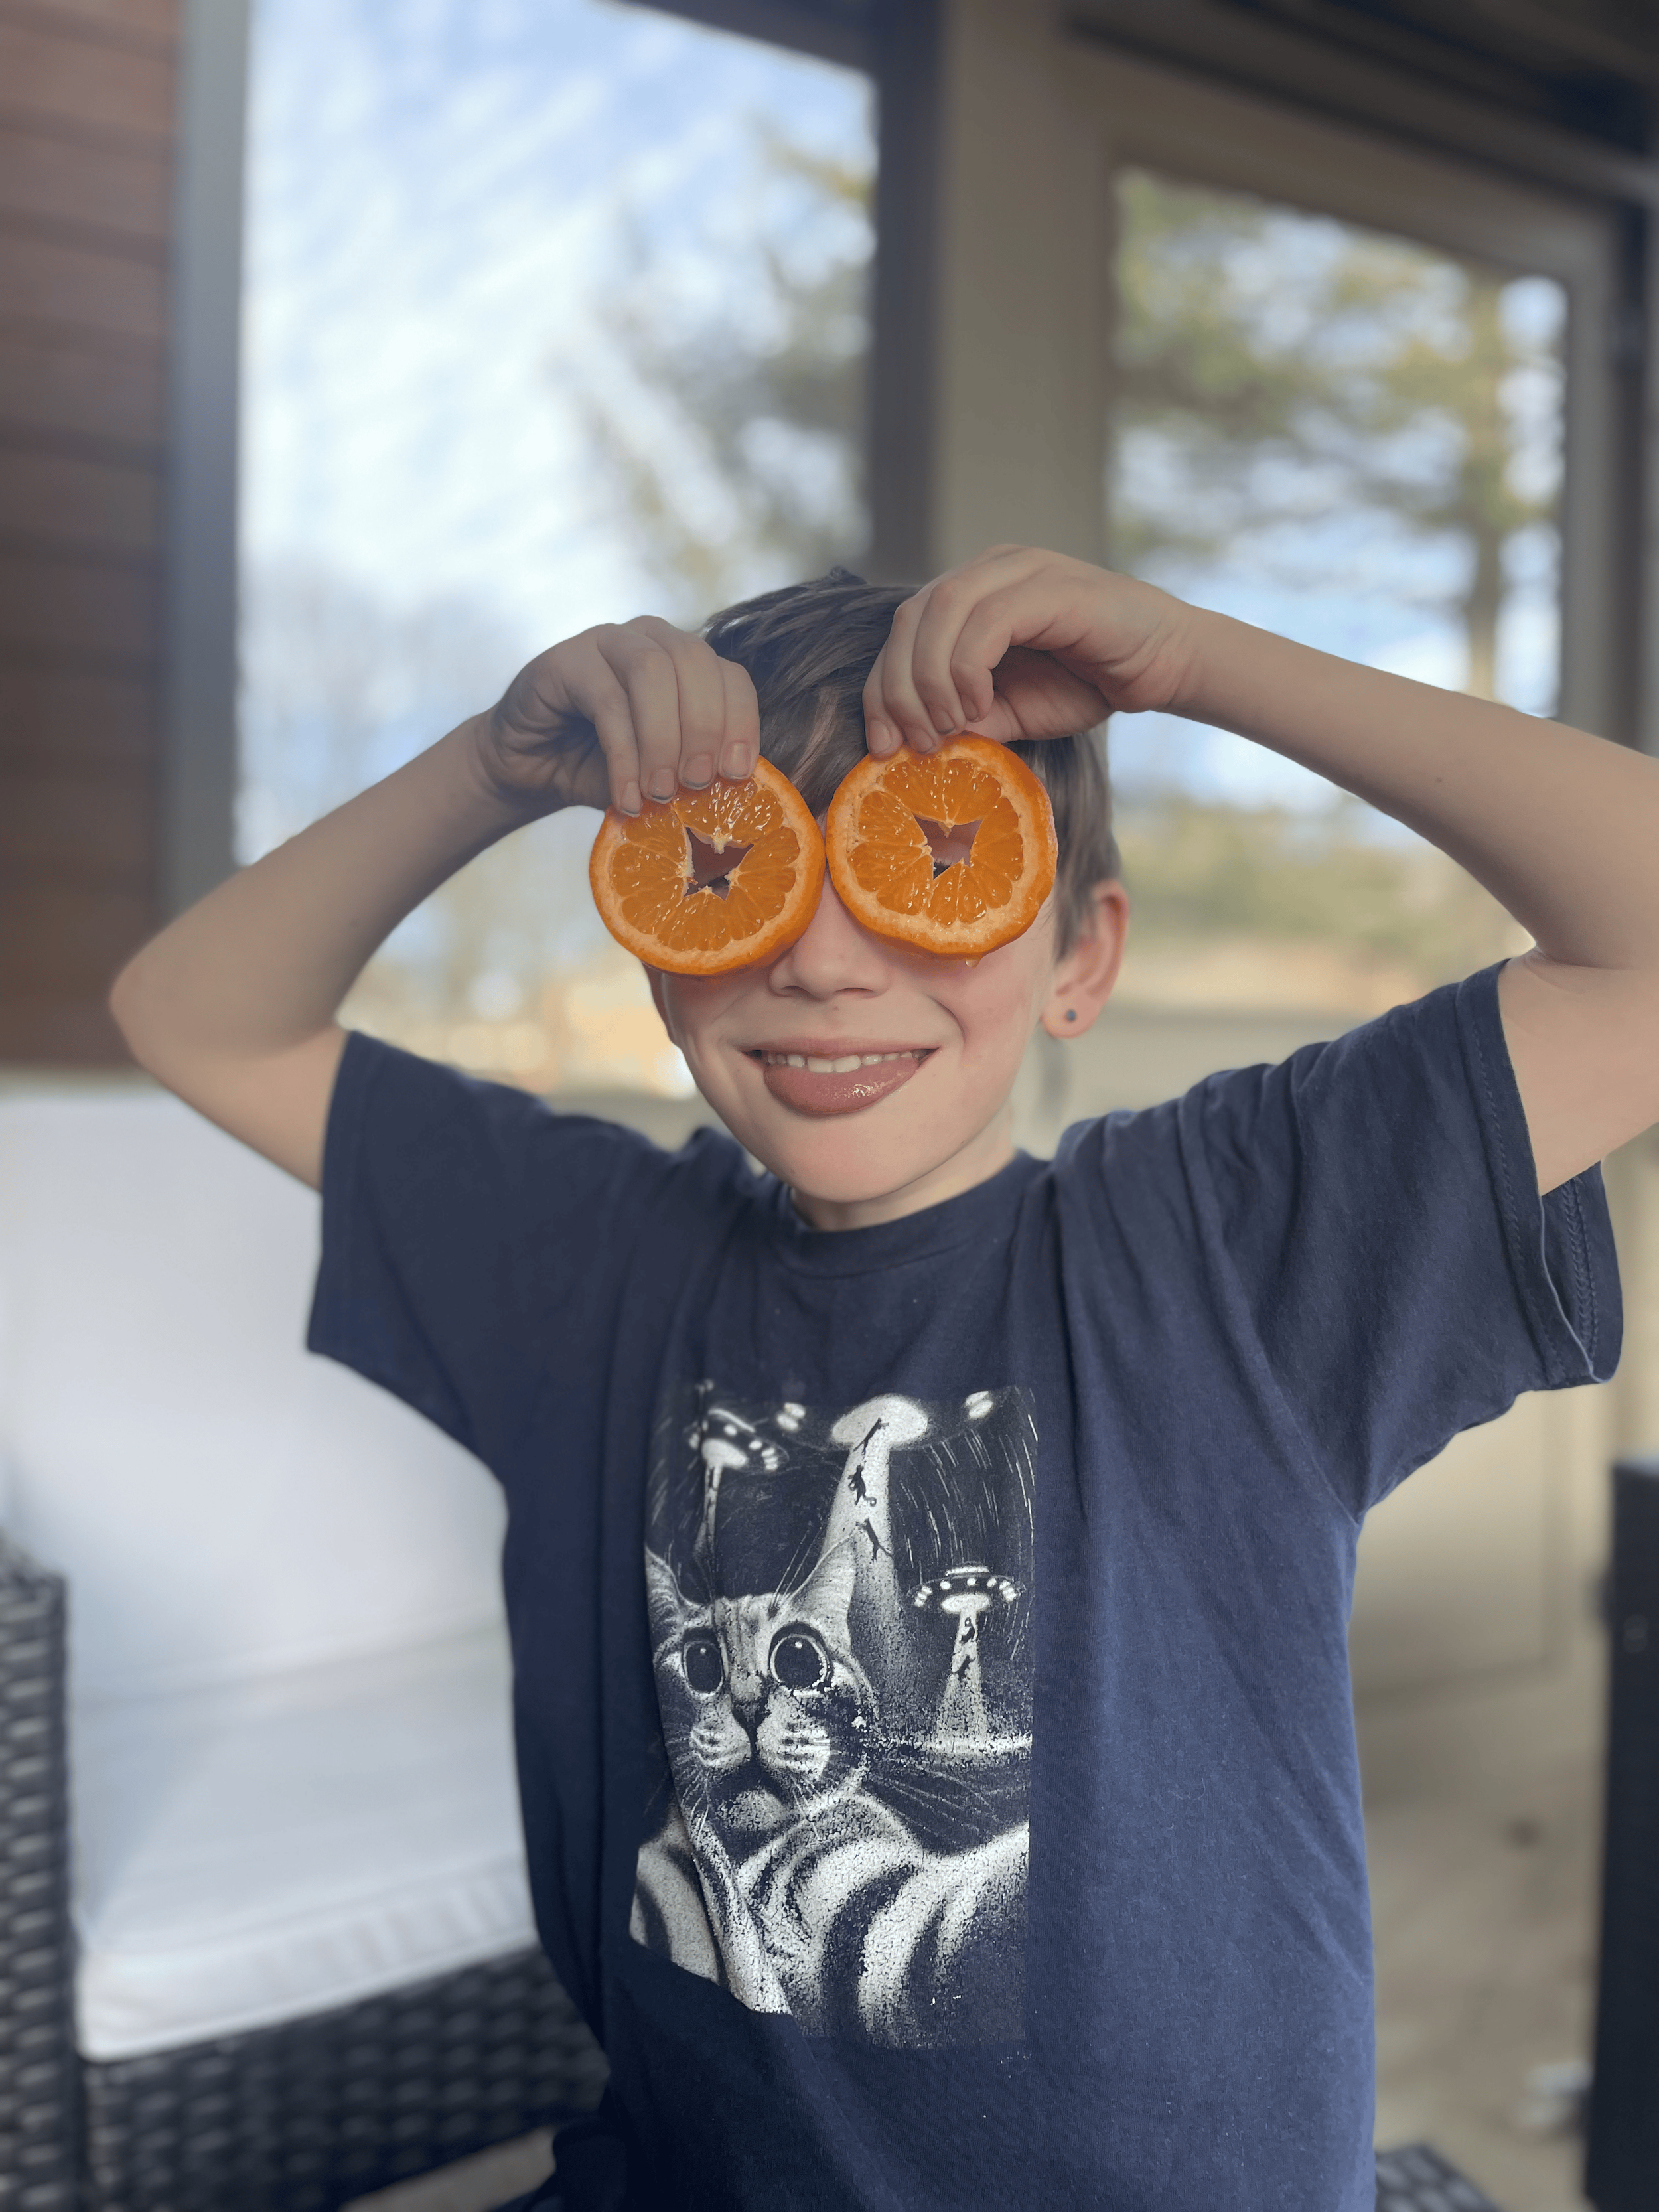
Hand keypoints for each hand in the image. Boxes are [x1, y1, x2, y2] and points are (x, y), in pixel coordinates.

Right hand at [470, 617, 760, 815]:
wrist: (531, 770)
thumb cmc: (604, 770)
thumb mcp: (660, 776)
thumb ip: (695, 774)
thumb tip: (744, 796)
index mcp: (686, 661)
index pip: (729, 676)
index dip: (741, 722)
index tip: (739, 774)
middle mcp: (651, 639)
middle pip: (696, 662)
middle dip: (705, 728)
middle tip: (700, 784)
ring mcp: (607, 640)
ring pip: (652, 672)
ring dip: (664, 739)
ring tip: (662, 794)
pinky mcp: (566, 659)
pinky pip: (606, 700)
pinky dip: (624, 754)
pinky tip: (626, 796)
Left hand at [862, 545, 1196, 755]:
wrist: (1163, 664)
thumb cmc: (1088, 682)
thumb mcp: (1010, 709)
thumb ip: (965, 716)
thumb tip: (914, 741)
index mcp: (971, 593)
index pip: (902, 632)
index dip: (882, 689)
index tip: (883, 744)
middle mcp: (988, 571)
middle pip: (910, 619)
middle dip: (898, 688)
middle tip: (913, 743)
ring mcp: (1017, 570)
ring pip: (939, 612)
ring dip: (930, 680)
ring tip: (947, 729)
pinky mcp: (1047, 585)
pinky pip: (985, 622)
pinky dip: (967, 670)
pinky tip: (979, 705)